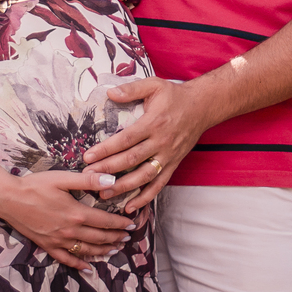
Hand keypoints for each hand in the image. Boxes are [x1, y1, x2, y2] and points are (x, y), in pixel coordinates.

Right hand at [0, 170, 139, 271]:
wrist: (8, 199)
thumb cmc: (35, 185)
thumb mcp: (62, 178)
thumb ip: (88, 180)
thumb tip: (111, 181)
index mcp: (76, 213)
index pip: (105, 221)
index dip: (120, 223)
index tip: (131, 224)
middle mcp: (69, 230)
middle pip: (99, 237)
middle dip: (115, 238)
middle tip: (127, 237)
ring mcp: (58, 240)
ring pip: (86, 249)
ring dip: (102, 251)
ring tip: (114, 249)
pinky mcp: (47, 245)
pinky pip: (66, 259)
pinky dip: (78, 264)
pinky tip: (87, 268)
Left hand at [82, 78, 211, 212]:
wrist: (202, 107)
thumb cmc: (175, 95)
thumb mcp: (154, 84)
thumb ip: (131, 89)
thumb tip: (110, 93)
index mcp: (153, 123)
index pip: (126, 140)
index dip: (106, 149)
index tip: (88, 157)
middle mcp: (161, 142)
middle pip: (131, 160)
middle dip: (108, 170)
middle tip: (88, 178)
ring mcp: (168, 156)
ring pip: (144, 176)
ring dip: (123, 187)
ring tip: (104, 194)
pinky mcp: (173, 164)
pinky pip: (159, 184)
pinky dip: (145, 197)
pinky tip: (130, 206)